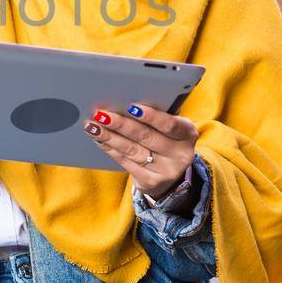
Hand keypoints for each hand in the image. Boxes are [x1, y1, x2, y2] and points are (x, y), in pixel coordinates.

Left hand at [84, 103, 198, 201]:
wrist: (171, 172)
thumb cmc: (166, 139)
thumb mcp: (170, 127)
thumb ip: (156, 115)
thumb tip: (124, 100)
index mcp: (188, 133)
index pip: (169, 124)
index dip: (151, 116)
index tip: (131, 107)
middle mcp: (180, 154)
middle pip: (146, 136)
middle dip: (121, 124)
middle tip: (101, 114)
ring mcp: (166, 171)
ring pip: (132, 150)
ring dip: (109, 136)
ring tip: (93, 126)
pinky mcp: (151, 182)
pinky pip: (126, 162)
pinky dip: (110, 148)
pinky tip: (99, 139)